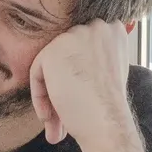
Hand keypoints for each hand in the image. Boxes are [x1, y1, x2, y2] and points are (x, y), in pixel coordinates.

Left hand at [30, 22, 151, 151]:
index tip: (79, 100)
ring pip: (52, 65)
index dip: (79, 76)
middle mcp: (97, 26)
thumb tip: (70, 65)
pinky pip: (37, 73)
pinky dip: (40, 97)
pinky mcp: (54, 49)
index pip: (83, 48)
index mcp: (113, 30)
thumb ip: (92, 59)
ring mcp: (76, 35)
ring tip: (56, 124)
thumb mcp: (109, 71)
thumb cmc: (110, 107)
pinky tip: (50, 117)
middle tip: (63, 118)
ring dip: (51, 96)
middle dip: (64, 87)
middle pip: (67, 56)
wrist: (107, 122)